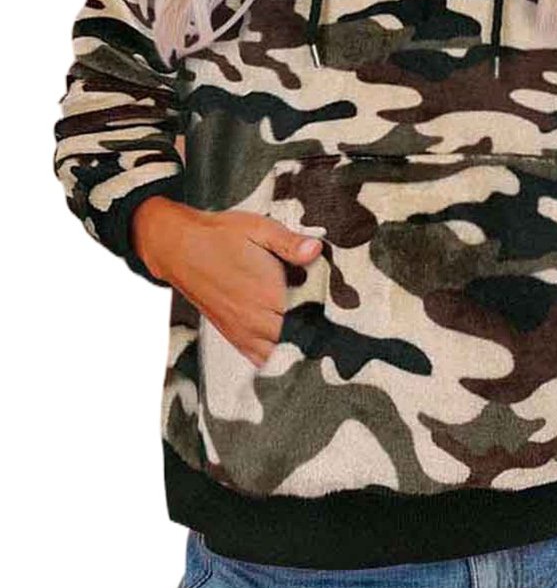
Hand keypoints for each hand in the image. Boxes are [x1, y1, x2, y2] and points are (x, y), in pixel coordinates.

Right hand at [130, 197, 323, 365]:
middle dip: (320, 338)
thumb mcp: (258, 228)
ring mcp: (242, 331)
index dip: (331, 321)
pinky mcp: (232, 335)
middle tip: (342, 334)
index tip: (348, 319)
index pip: (310, 319)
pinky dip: (276, 359)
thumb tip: (316, 250)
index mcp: (267, 294)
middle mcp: (255, 319)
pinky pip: (259, 359)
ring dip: (299, 351)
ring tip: (320, 344)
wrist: (177, 246)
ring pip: (280, 356)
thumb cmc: (219, 236)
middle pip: (299, 342)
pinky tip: (291, 353)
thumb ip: (290, 243)